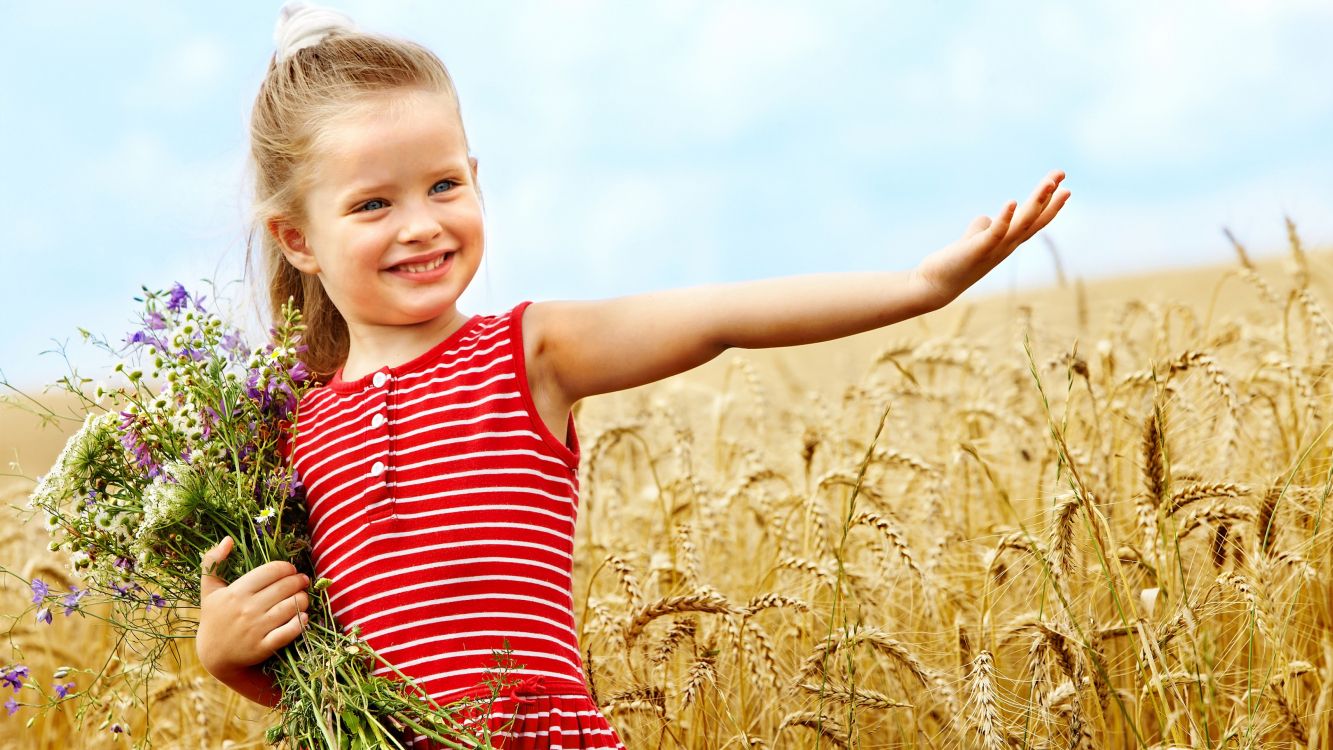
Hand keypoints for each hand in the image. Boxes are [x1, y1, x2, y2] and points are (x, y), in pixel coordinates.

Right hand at [195, 536, 310, 681]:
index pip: (272, 571)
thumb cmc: (215, 617)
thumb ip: (212, 562)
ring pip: (291, 606)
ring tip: (303, 597)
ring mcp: (256, 629)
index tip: (290, 570)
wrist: (214, 655)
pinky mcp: (263, 646)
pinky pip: (290, 631)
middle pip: (285, 587)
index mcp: (236, 592)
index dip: (287, 568)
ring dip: (303, 599)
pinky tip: (303, 616)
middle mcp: (247, 609)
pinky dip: (300, 622)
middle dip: (299, 581)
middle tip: (302, 581)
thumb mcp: (209, 589)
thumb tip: (228, 540)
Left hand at [910, 169, 1069, 308]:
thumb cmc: (955, 263)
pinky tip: (1011, 202)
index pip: (1034, 221)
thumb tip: (986, 218)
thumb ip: (981, 228)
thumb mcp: (973, 240)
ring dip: (1036, 202)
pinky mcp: (978, 250)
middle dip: (1050, 197)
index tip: (1063, 184)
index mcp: (1007, 242)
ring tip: (1049, 183)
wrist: (935, 286)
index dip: (1050, 204)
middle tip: (1061, 174)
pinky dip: (1004, 218)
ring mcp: (995, 249)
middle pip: (1034, 220)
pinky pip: (995, 233)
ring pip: (1022, 224)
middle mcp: (1007, 246)